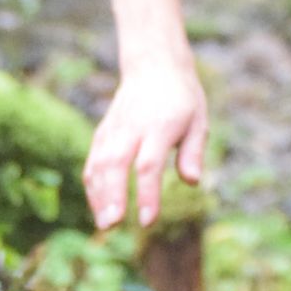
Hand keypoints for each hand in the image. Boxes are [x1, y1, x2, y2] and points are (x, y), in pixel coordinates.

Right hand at [83, 47, 208, 229]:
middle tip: (113, 225)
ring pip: (100, 163)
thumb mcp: (198, 119)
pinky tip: (99, 209)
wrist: (155, 64)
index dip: (147, 193)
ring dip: (99, 195)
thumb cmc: (182, 99)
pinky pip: (93, 160)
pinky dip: (92, 186)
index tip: (148, 221)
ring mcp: (115, 128)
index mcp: (160, 124)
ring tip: (105, 226)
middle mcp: (133, 126)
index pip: (149, 163)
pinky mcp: (103, 132)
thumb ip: (194, 151)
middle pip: (117, 163)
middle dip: (113, 195)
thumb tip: (192, 181)